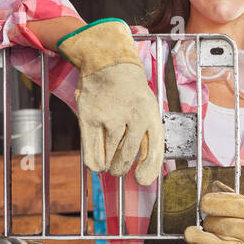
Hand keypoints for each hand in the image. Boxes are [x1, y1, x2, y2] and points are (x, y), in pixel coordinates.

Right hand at [59, 20, 164, 185]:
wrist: (108, 64)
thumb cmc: (131, 94)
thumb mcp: (148, 110)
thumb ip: (148, 138)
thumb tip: (145, 176)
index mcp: (151, 115)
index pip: (154, 151)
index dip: (148, 171)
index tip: (140, 180)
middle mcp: (133, 115)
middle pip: (127, 157)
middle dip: (121, 169)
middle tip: (117, 170)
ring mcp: (110, 116)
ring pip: (109, 157)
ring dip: (108, 165)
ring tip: (109, 163)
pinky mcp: (90, 117)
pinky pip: (91, 152)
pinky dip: (95, 163)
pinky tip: (98, 164)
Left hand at [184, 181, 243, 243]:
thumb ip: (235, 201)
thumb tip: (214, 185)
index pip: (235, 204)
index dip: (214, 201)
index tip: (204, 203)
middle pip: (219, 223)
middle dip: (207, 222)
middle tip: (207, 225)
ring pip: (211, 242)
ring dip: (197, 236)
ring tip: (195, 235)